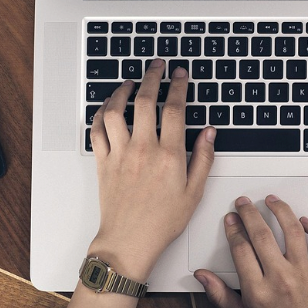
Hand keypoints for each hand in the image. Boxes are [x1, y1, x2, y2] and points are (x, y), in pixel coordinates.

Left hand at [88, 59, 215, 280]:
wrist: (129, 241)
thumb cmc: (162, 222)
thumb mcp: (194, 192)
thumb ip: (203, 158)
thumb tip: (210, 133)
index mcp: (169, 155)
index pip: (175, 109)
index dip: (178, 86)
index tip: (180, 74)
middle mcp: (143, 149)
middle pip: (145, 101)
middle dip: (152, 77)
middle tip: (157, 66)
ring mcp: (120, 153)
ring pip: (116, 110)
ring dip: (122, 91)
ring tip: (130, 82)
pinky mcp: (103, 162)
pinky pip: (97, 130)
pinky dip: (100, 114)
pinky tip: (108, 107)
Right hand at [194, 195, 307, 307]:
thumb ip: (220, 295)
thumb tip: (201, 276)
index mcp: (257, 291)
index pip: (241, 248)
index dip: (233, 229)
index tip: (230, 219)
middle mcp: (280, 279)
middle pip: (261, 235)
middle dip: (249, 213)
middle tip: (243, 203)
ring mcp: (303, 274)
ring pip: (292, 232)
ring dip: (280, 211)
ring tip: (271, 200)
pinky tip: (304, 220)